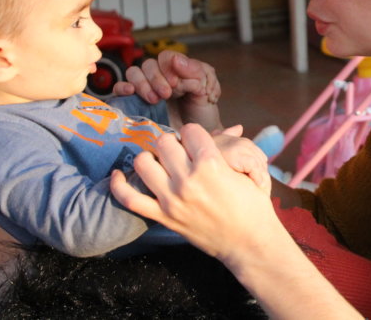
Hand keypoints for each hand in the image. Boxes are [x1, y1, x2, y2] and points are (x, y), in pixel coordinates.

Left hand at [110, 124, 282, 263]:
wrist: (248, 243)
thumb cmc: (253, 206)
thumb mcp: (248, 172)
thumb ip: (234, 147)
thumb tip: (234, 127)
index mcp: (212, 164)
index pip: (189, 130)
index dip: (194, 134)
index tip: (198, 141)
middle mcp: (188, 179)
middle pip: (165, 142)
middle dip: (173, 143)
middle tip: (180, 152)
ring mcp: (172, 199)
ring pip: (144, 162)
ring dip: (151, 157)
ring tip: (161, 162)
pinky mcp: (163, 217)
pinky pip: (129, 198)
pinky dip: (119, 184)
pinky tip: (118, 175)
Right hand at [112, 50, 220, 105]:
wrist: (196, 140)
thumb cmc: (202, 113)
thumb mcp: (208, 88)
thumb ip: (197, 71)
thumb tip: (176, 59)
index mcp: (177, 70)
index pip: (166, 57)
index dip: (168, 66)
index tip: (176, 83)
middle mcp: (159, 78)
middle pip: (148, 64)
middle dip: (156, 78)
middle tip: (167, 94)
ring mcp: (145, 90)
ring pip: (133, 73)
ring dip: (142, 83)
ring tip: (154, 100)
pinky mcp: (133, 105)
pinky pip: (119, 89)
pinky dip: (122, 87)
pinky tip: (130, 92)